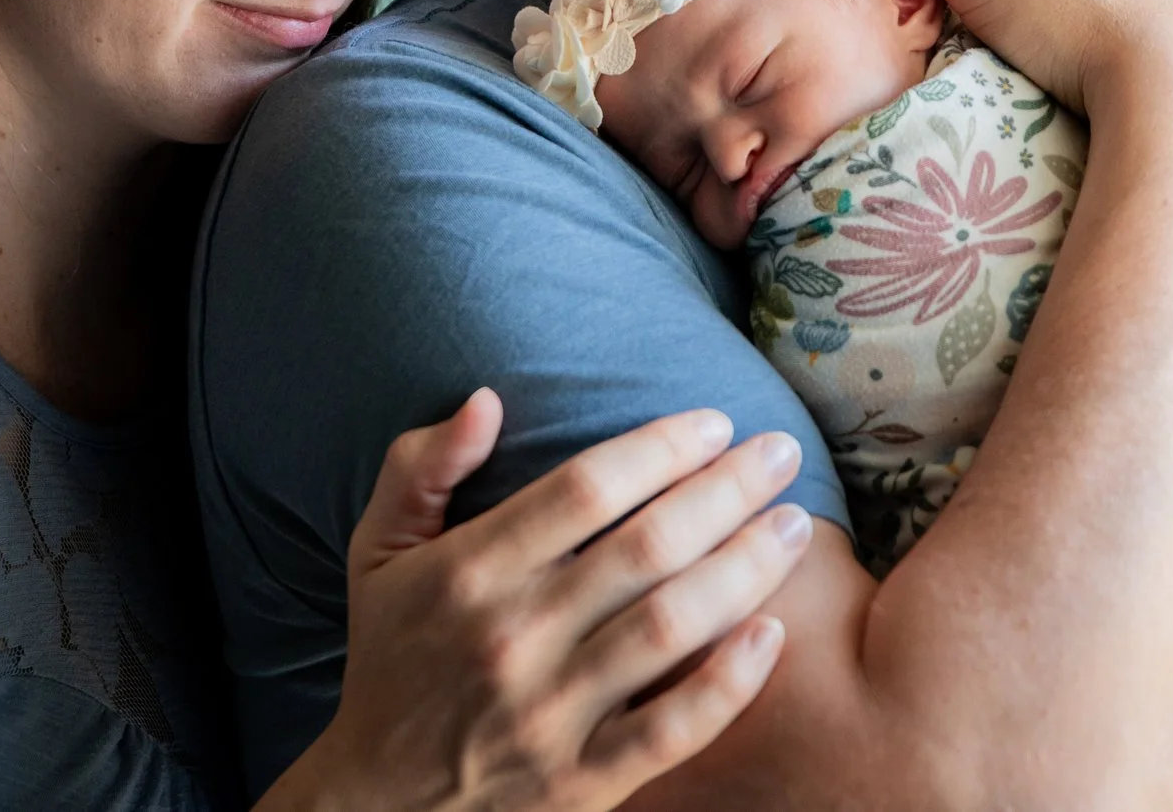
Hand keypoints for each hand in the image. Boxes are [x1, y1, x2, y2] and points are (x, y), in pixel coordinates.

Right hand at [269, 392, 813, 811]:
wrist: (375, 803)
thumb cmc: (392, 661)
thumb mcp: (377, 555)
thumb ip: (419, 470)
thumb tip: (486, 400)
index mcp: (469, 572)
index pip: (584, 489)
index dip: (660, 447)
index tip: (716, 423)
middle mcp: (513, 637)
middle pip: (645, 547)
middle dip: (727, 490)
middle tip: (783, 453)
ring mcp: (550, 715)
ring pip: (670, 628)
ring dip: (745, 569)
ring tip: (797, 528)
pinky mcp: (581, 784)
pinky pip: (671, 730)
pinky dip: (728, 683)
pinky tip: (772, 635)